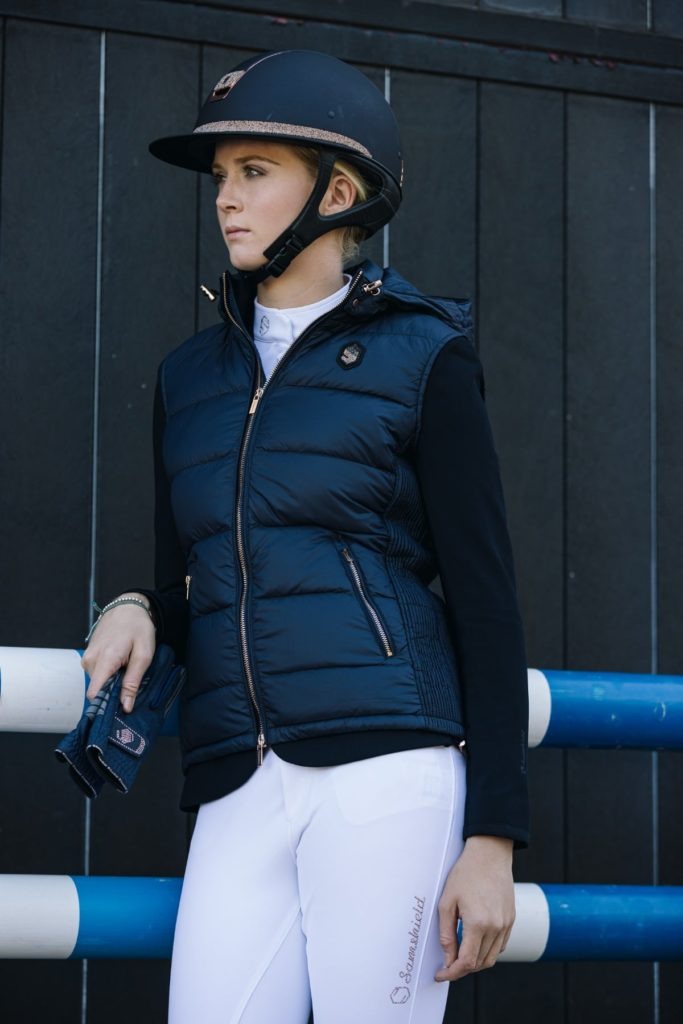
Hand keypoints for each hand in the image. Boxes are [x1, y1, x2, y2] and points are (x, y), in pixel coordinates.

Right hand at [82, 594, 155, 711]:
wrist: (127, 607)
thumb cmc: (138, 628)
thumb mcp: (143, 655)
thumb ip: (133, 682)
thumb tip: (126, 707)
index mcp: (105, 659)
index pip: (94, 693)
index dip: (106, 705)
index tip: (118, 710)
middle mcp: (90, 660)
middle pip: (98, 690)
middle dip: (114, 691)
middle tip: (131, 681)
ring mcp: (87, 657)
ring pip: (98, 682)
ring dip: (112, 681)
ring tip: (126, 668)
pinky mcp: (87, 656)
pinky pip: (97, 673)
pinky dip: (108, 673)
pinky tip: (119, 664)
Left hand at [434, 835, 514, 982]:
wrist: (489, 854)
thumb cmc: (466, 873)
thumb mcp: (447, 901)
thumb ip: (446, 932)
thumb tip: (447, 956)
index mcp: (478, 923)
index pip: (466, 962)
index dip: (452, 972)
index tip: (441, 974)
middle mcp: (496, 927)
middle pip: (480, 963)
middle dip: (462, 969)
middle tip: (447, 966)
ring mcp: (506, 924)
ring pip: (492, 957)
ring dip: (476, 962)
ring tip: (460, 956)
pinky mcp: (511, 919)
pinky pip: (501, 946)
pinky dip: (488, 951)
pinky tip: (476, 943)